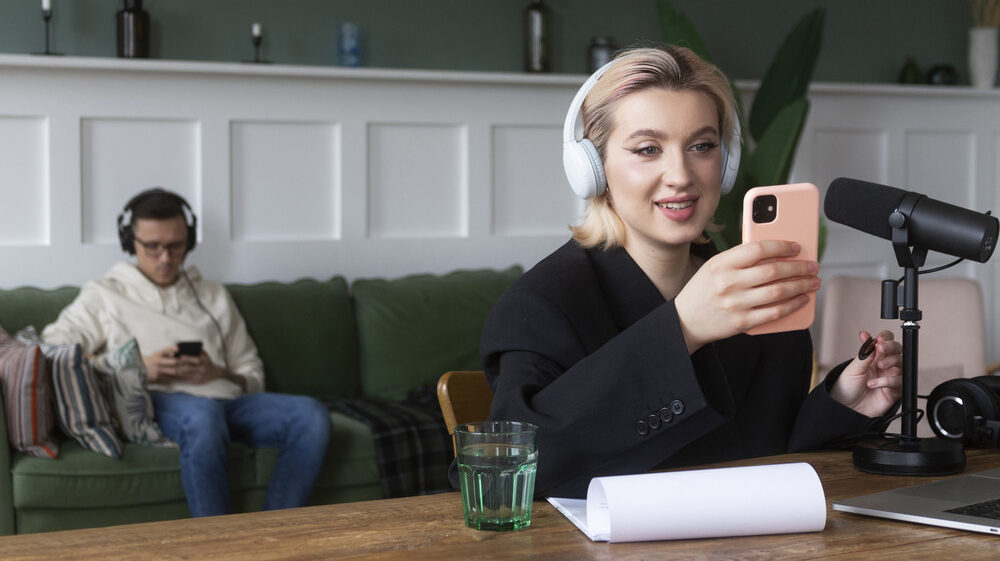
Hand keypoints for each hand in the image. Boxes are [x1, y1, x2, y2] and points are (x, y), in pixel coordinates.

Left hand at [142, 348, 224, 385]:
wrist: (215, 373)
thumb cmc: (207, 361)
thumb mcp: (205, 355)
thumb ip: (197, 351)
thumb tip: (186, 347)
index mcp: (204, 362)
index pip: (195, 360)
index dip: (187, 358)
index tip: (180, 356)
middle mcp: (201, 370)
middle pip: (188, 368)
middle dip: (178, 366)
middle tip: (168, 364)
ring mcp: (198, 377)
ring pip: (184, 375)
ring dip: (175, 373)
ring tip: (166, 370)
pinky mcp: (195, 382)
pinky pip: (184, 380)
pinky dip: (176, 378)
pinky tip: (169, 376)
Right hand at [674, 240, 819, 351]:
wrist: (685, 321)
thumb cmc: (704, 290)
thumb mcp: (714, 267)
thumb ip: (740, 259)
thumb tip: (777, 254)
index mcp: (721, 264)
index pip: (757, 249)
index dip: (781, 246)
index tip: (796, 247)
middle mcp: (728, 283)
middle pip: (773, 271)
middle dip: (799, 267)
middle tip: (813, 266)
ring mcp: (736, 304)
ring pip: (778, 291)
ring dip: (801, 285)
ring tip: (812, 282)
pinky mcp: (742, 322)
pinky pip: (775, 312)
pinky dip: (793, 305)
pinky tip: (802, 299)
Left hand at [829, 330, 902, 417]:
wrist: (845, 408)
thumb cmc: (846, 388)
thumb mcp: (853, 368)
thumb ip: (864, 354)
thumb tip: (868, 336)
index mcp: (873, 357)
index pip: (886, 342)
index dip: (886, 337)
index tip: (880, 338)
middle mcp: (884, 366)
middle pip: (897, 350)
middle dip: (891, 347)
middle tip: (881, 349)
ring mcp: (890, 377)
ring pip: (901, 364)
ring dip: (890, 362)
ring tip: (878, 367)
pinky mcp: (894, 391)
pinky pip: (899, 382)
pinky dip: (888, 381)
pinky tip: (874, 384)